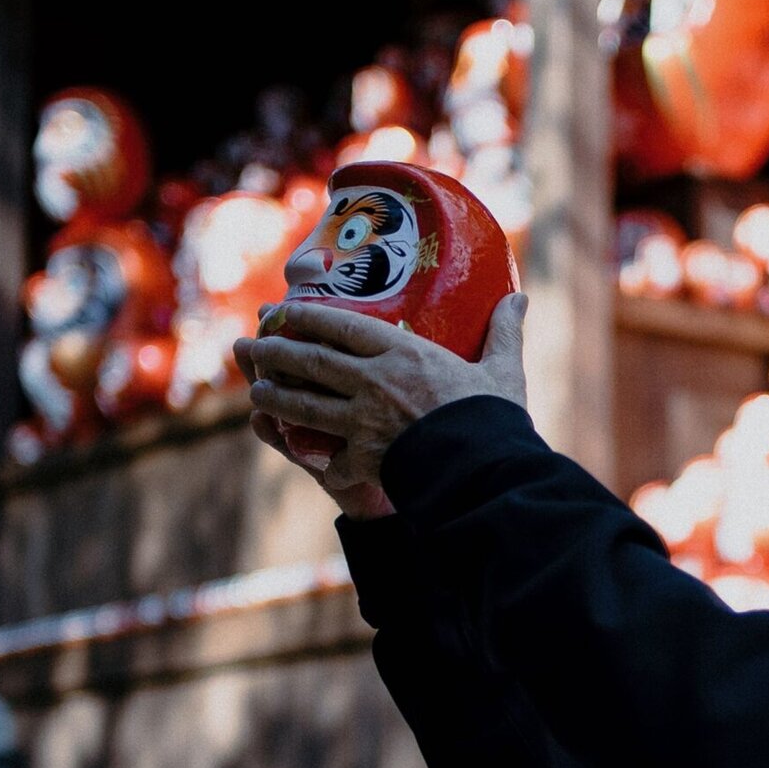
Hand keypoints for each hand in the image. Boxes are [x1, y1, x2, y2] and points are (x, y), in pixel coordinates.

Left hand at [236, 291, 528, 490]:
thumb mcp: (502, 369)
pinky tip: (300, 454)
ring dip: (275, 396)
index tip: (282, 309)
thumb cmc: (494, 417)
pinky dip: (314, 458)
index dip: (306, 315)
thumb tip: (520, 297)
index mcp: (401, 353)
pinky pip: (329, 458)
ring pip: (304, 404)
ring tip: (256, 391)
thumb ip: (504, 332)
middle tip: (248, 347)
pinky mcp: (363, 458)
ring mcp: (362, 421)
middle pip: (310, 361)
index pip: (341, 325)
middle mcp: (372, 382)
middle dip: (274, 352)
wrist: (485, 470)